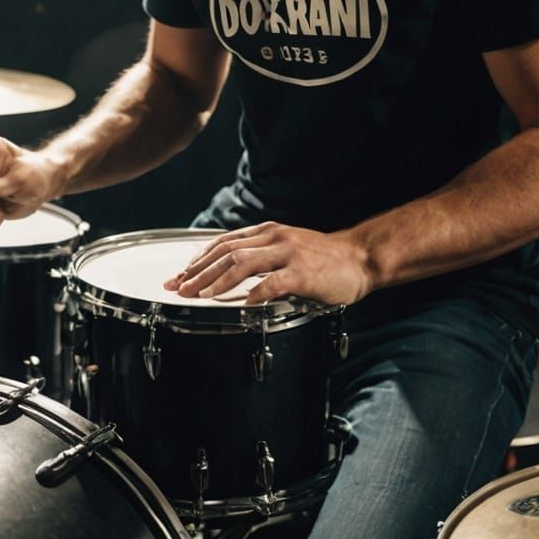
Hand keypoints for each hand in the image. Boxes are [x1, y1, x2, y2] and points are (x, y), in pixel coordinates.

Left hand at [163, 222, 371, 306]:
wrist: (360, 258)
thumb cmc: (322, 258)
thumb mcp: (285, 247)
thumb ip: (259, 255)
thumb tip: (225, 272)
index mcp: (267, 232)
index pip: (223, 243)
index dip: (198, 259)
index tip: (179, 276)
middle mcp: (274, 238)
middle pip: (226, 252)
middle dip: (198, 272)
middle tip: (179, 288)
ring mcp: (289, 254)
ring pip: (243, 263)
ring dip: (217, 281)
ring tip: (200, 295)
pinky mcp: (303, 272)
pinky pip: (273, 283)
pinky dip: (254, 294)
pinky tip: (242, 305)